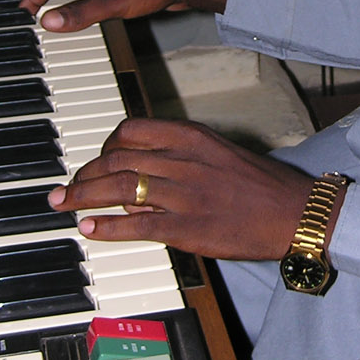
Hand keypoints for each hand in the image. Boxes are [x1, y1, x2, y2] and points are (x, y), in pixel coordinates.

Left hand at [47, 118, 318, 262]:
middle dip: (84, 173)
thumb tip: (145, 178)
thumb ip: (181, 158)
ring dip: (84, 196)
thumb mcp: (219, 153)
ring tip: (65, 204)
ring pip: (119, 188)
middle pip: (116, 159)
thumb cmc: (262, 185)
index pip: (131, 131)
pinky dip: (107, 227)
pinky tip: (90, 228)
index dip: (104, 145)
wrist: (295, 212)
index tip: (94, 159)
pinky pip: (137, 225)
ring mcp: (184, 194)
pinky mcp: (188, 227)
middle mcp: (183, 160)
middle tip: (68, 187)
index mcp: (191, 137)